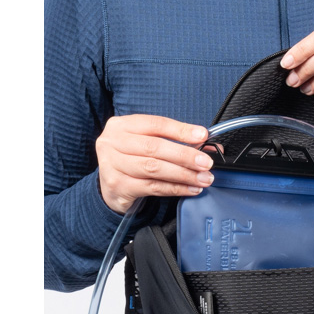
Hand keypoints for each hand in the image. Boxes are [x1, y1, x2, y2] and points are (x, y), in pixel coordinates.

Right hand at [96, 114, 213, 213]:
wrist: (107, 187)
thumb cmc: (131, 160)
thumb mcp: (145, 144)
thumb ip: (171, 142)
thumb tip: (206, 146)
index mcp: (121, 125)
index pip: (155, 124)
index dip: (180, 130)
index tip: (202, 136)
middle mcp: (112, 142)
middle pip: (154, 147)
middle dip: (185, 155)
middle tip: (206, 163)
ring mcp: (112, 165)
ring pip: (154, 168)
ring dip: (183, 174)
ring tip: (203, 178)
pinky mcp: (118, 186)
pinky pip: (153, 187)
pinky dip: (176, 188)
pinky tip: (191, 188)